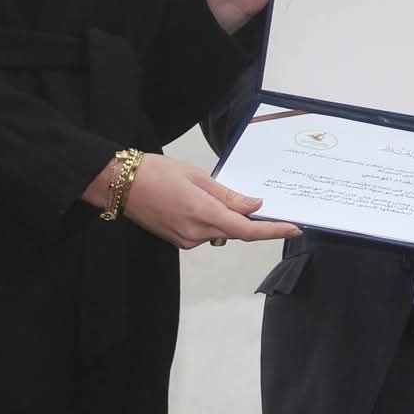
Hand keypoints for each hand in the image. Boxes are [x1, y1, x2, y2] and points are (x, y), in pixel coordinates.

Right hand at [82, 153, 299, 248]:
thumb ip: (228, 195)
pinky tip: (200, 203)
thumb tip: (255, 206)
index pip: (246, 229)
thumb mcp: (197, 176)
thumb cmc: (156, 172)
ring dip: (227, 217)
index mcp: (202, 213)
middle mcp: (195, 232)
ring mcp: (186, 240)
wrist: (120, 184)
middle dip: (251, 220)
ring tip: (208, 192)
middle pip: (235, 231)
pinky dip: (213, 220)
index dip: (272, 230)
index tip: (293, 228)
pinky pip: (206, 232)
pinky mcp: (179, 241)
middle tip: (262, 203)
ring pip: (221, 231)